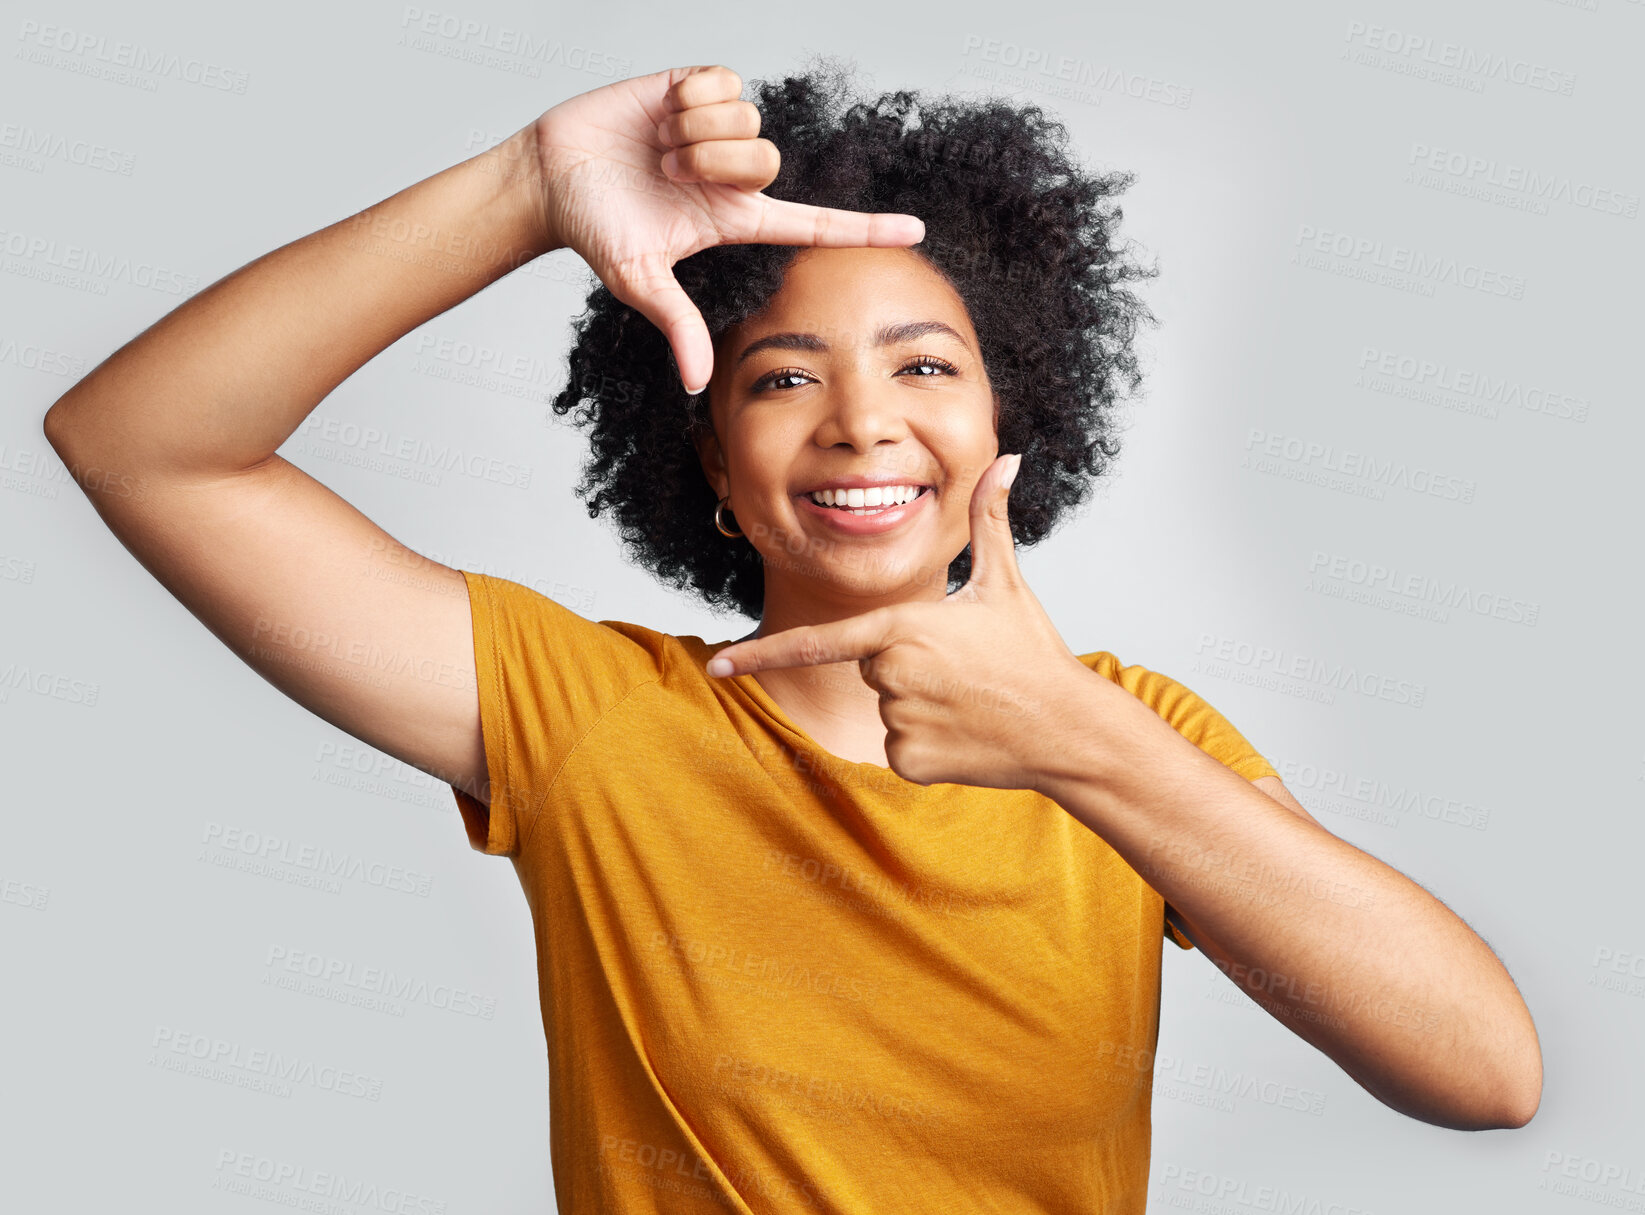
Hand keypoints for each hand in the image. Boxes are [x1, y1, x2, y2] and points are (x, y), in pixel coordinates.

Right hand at [530, 64, 925, 394]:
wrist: (551, 176)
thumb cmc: (595, 231)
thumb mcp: (639, 280)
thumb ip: (677, 323)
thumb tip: (696, 383)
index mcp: (735, 218)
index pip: (814, 224)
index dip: (864, 227)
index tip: (916, 230)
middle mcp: (735, 173)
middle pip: (769, 159)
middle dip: (715, 164)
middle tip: (670, 175)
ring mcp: (718, 128)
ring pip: (746, 119)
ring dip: (693, 134)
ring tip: (658, 148)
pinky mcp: (695, 86)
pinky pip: (721, 82)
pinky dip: (686, 99)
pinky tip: (659, 113)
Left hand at [705, 454, 1097, 790]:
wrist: (1067, 729)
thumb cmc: (1033, 654)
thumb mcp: (1004, 584)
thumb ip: (989, 520)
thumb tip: (1007, 459)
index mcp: (900, 626)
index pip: (817, 641)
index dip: (761, 654)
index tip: (720, 665)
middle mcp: (890, 674)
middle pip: (871, 667)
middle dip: (906, 667)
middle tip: (961, 670)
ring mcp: (897, 722)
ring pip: (887, 708)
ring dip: (919, 705)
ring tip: (970, 700)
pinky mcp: (908, 762)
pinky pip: (899, 747)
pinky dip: (928, 744)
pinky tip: (966, 734)